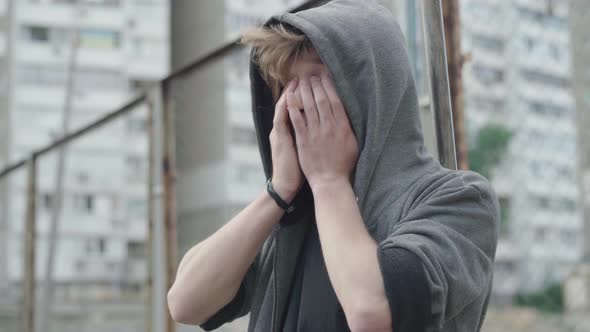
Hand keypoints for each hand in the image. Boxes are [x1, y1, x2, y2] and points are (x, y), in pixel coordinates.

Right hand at [269, 79, 303, 202]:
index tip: (313, 84)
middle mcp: (283, 129)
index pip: (297, 109)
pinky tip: (290, 95)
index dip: (304, 96)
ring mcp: (280, 132)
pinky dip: (286, 106)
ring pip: (285, 107)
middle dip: (299, 89)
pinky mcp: (280, 138)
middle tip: (306, 75)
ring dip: (292, 92)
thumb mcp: (302, 150)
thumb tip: (318, 128)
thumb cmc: (297, 170)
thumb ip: (306, 137)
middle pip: (291, 104)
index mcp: (289, 131)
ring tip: (298, 79)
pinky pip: (282, 118)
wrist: (285, 185)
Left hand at [286, 73, 358, 191]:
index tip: (325, 77)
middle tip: (311, 76)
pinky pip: (297, 119)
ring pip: (308, 106)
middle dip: (316, 85)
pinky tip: (289, 97)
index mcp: (342, 126)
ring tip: (301, 82)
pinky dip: (293, 107)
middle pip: (321, 99)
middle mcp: (329, 126)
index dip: (329, 86)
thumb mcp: (354, 144)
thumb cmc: (344, 165)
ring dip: (304, 91)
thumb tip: (351, 114)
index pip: (335, 100)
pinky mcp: (304, 139)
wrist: (330, 181)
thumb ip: (351, 128)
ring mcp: (315, 132)